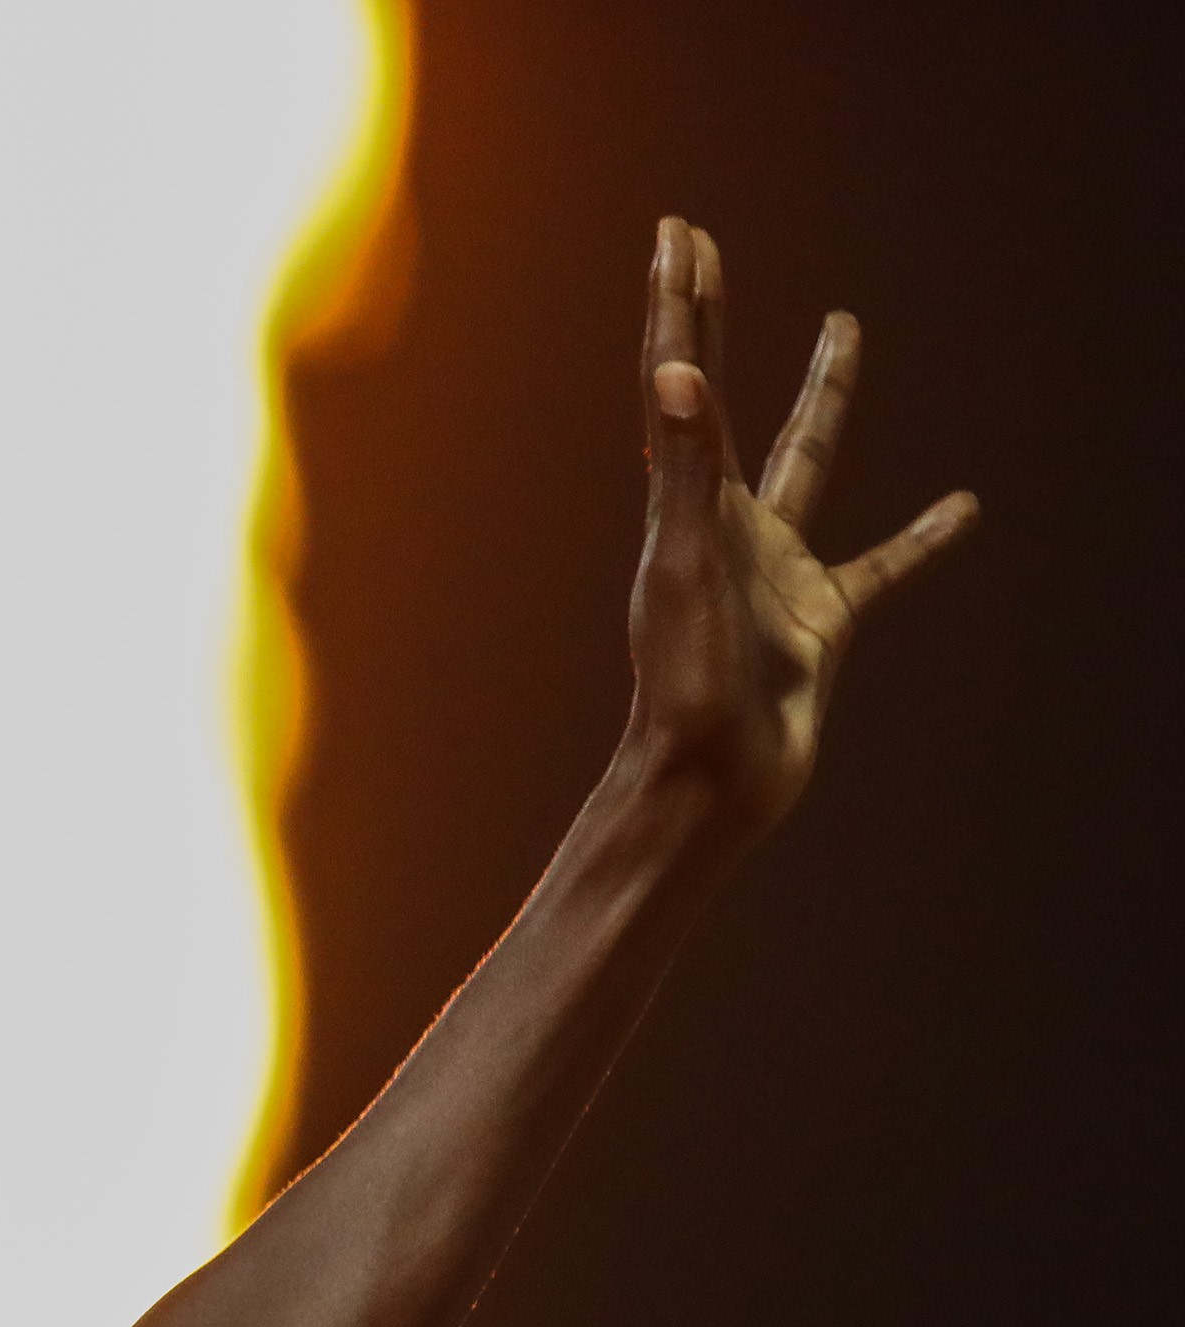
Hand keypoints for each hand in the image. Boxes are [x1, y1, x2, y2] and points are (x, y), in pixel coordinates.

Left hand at [625, 218, 974, 831]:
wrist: (710, 781)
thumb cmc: (686, 681)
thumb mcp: (684, 563)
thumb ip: (683, 467)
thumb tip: (674, 372)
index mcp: (685, 502)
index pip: (679, 378)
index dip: (681, 304)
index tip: (678, 233)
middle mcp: (722, 522)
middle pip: (723, 396)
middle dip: (714, 320)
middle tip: (708, 247)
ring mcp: (773, 566)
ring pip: (809, 460)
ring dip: (826, 396)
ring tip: (848, 327)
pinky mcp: (819, 618)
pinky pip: (882, 565)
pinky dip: (921, 537)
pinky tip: (964, 508)